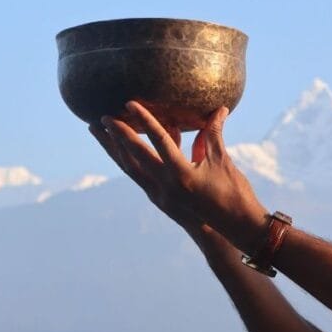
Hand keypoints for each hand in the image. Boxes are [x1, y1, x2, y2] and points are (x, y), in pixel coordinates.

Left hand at [89, 101, 266, 246]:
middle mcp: (165, 187)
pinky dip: (130, 160)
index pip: (159, 141)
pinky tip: (122, 148)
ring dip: (113, 149)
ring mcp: (160, 196)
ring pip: (130, 169)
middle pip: (133, 158)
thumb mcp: (222, 161)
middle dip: (116, 136)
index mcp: (182, 175)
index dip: (145, 120)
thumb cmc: (233, 193)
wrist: (233, 228)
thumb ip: (214, 134)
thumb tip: (220, 109)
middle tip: (101, 117)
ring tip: (98, 132)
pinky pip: (139, 176)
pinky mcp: (160, 200)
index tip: (129, 103)